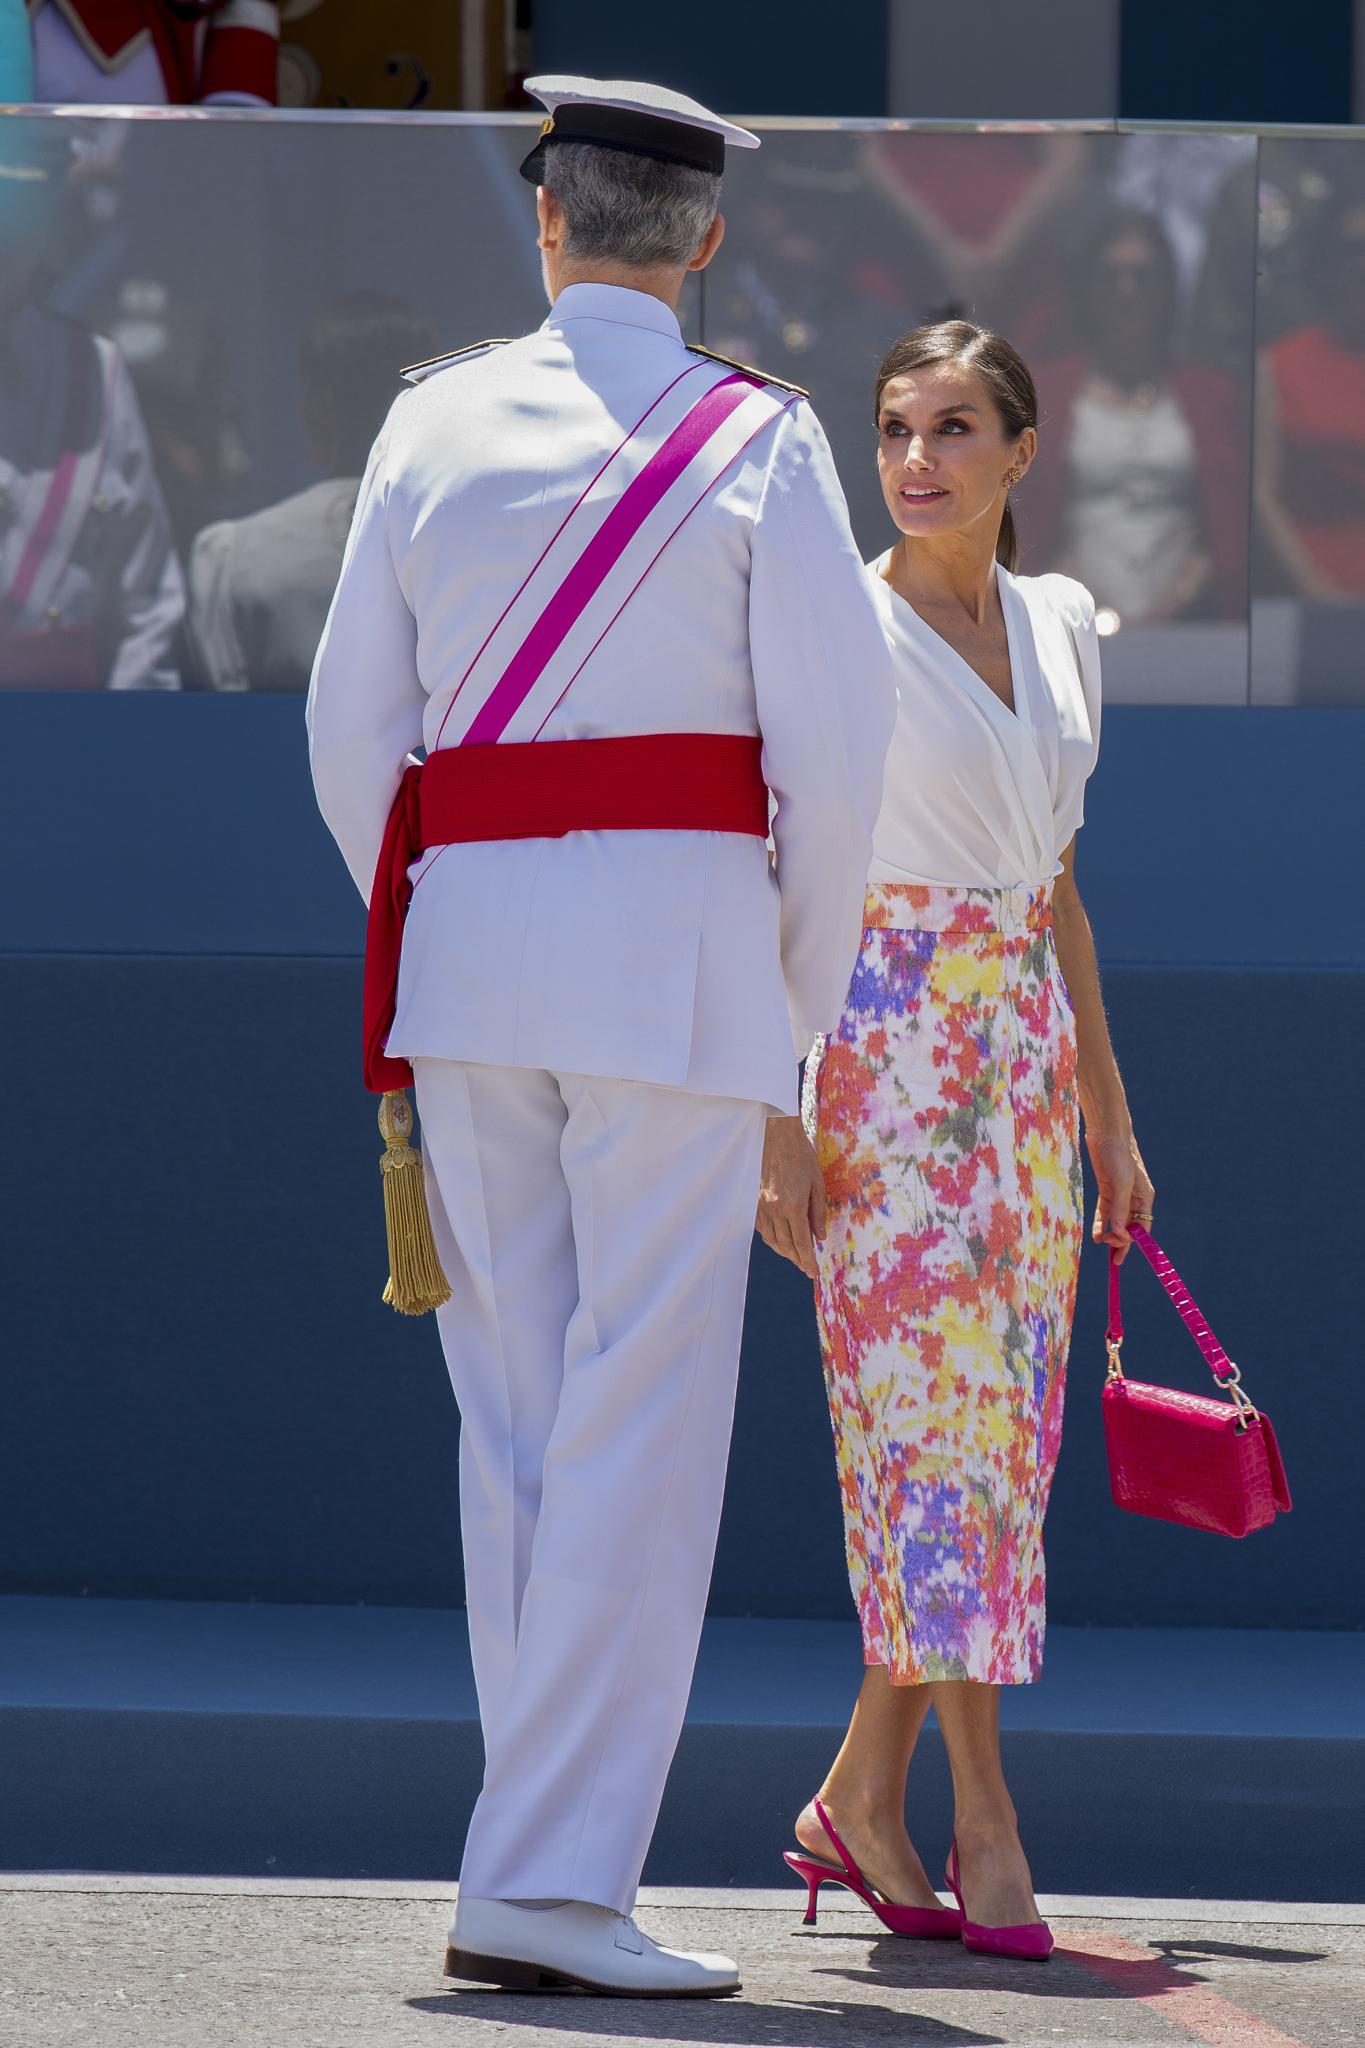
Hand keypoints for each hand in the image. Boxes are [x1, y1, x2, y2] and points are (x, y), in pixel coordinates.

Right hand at [756, 1115, 827, 1279]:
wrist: (776, 1136)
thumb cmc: (800, 1156)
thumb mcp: (817, 1183)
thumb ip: (818, 1212)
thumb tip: (819, 1237)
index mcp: (793, 1205)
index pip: (801, 1242)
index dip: (807, 1259)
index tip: (812, 1271)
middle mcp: (774, 1209)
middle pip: (785, 1245)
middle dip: (797, 1260)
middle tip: (806, 1268)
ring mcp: (761, 1206)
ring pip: (771, 1239)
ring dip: (784, 1252)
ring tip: (795, 1258)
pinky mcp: (754, 1202)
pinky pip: (762, 1229)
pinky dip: (772, 1239)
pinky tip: (781, 1240)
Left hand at [1087, 1126, 1154, 1263]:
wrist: (1106, 1132)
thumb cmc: (1119, 1155)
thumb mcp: (1121, 1183)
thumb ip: (1120, 1209)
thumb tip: (1119, 1234)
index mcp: (1145, 1197)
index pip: (1142, 1226)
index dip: (1134, 1241)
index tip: (1122, 1253)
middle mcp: (1134, 1198)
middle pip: (1129, 1226)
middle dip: (1122, 1241)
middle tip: (1113, 1259)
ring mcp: (1120, 1194)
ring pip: (1116, 1221)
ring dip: (1111, 1234)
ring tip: (1103, 1244)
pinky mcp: (1107, 1189)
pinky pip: (1105, 1212)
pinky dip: (1101, 1223)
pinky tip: (1097, 1235)